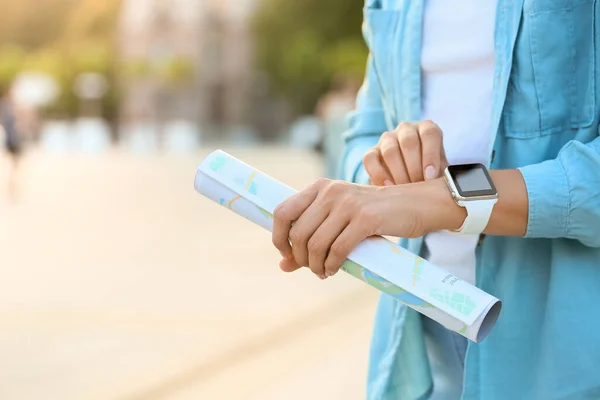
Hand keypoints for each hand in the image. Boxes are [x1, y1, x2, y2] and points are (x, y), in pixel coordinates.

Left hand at [271, 178, 424, 278]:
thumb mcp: (338, 220)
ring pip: (316, 244)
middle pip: (298, 233)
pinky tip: (334, 270)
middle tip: (312, 268)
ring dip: (315, 265)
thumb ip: (309, 239)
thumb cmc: (372, 215)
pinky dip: (332, 265)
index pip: (282, 212)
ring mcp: (347, 204)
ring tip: (323, 272)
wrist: (413, 204)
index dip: (279, 238)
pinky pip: (338, 250)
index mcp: (319, 187)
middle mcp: (329, 191)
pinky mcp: (365, 219)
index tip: (288, 254)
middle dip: (301, 258)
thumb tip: (283, 266)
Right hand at [364, 120, 448, 185]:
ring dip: (398, 172)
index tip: (430, 177)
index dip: (430, 155)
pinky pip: (370, 159)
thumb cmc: (430, 177)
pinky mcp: (372, 152)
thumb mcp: (441, 173)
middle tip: (417, 186)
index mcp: (427, 129)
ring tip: (405, 190)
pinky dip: (379, 174)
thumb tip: (449, 184)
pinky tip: (388, 188)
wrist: (410, 184)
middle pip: (409, 141)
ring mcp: (387, 139)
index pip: (430, 133)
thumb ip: (445, 175)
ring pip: (390, 150)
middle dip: (414, 167)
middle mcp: (406, 129)